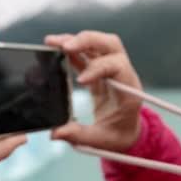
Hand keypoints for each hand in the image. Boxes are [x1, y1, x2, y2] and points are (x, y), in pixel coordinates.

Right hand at [44, 31, 143, 151]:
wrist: (127, 132)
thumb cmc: (118, 136)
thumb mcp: (101, 140)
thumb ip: (79, 136)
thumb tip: (55, 132)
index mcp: (129, 91)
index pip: (118, 67)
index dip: (98, 68)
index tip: (80, 80)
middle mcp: (122, 74)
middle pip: (111, 44)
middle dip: (87, 41)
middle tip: (64, 46)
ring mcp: (111, 68)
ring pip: (98, 43)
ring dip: (75, 40)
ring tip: (51, 42)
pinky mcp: (99, 67)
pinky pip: (87, 51)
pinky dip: (71, 46)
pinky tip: (53, 47)